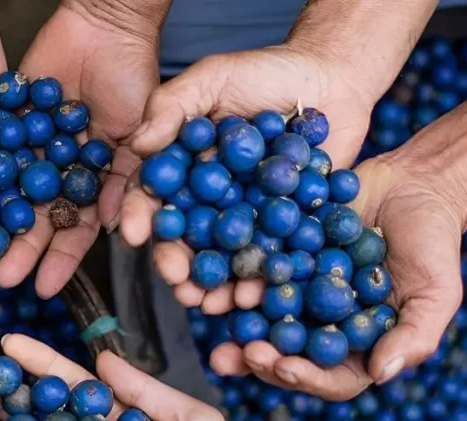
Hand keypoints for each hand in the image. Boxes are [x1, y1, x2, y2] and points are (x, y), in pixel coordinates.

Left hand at [0, 0, 159, 296]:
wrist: (103, 25)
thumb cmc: (133, 77)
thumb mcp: (139, 133)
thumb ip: (126, 179)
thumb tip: (117, 228)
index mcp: (91, 183)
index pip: (75, 232)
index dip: (60, 260)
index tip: (43, 289)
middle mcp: (58, 173)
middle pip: (35, 221)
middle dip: (18, 251)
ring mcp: (31, 151)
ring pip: (7, 196)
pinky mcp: (7, 125)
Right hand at [120, 45, 374, 308]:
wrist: (333, 80)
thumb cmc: (266, 71)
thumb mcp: (212, 78)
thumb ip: (172, 106)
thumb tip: (138, 144)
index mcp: (181, 170)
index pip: (151, 196)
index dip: (139, 215)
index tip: (132, 232)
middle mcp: (207, 199)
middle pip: (184, 238)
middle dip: (176, 263)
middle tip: (175, 280)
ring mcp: (245, 218)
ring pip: (223, 258)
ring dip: (214, 285)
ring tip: (210, 302)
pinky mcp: (285, 229)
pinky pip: (271, 259)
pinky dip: (264, 280)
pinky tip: (255, 295)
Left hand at [208, 157, 463, 399]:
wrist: (414, 185)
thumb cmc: (434, 244)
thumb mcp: (437, 292)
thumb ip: (414, 336)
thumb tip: (382, 374)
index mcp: (357, 346)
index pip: (331, 377)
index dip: (307, 378)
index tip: (285, 369)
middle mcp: (319, 325)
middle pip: (285, 355)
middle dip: (260, 358)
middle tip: (242, 354)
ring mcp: (295, 293)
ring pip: (259, 317)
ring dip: (236, 321)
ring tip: (218, 317)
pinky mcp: (278, 258)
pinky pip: (251, 273)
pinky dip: (231, 278)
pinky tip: (214, 278)